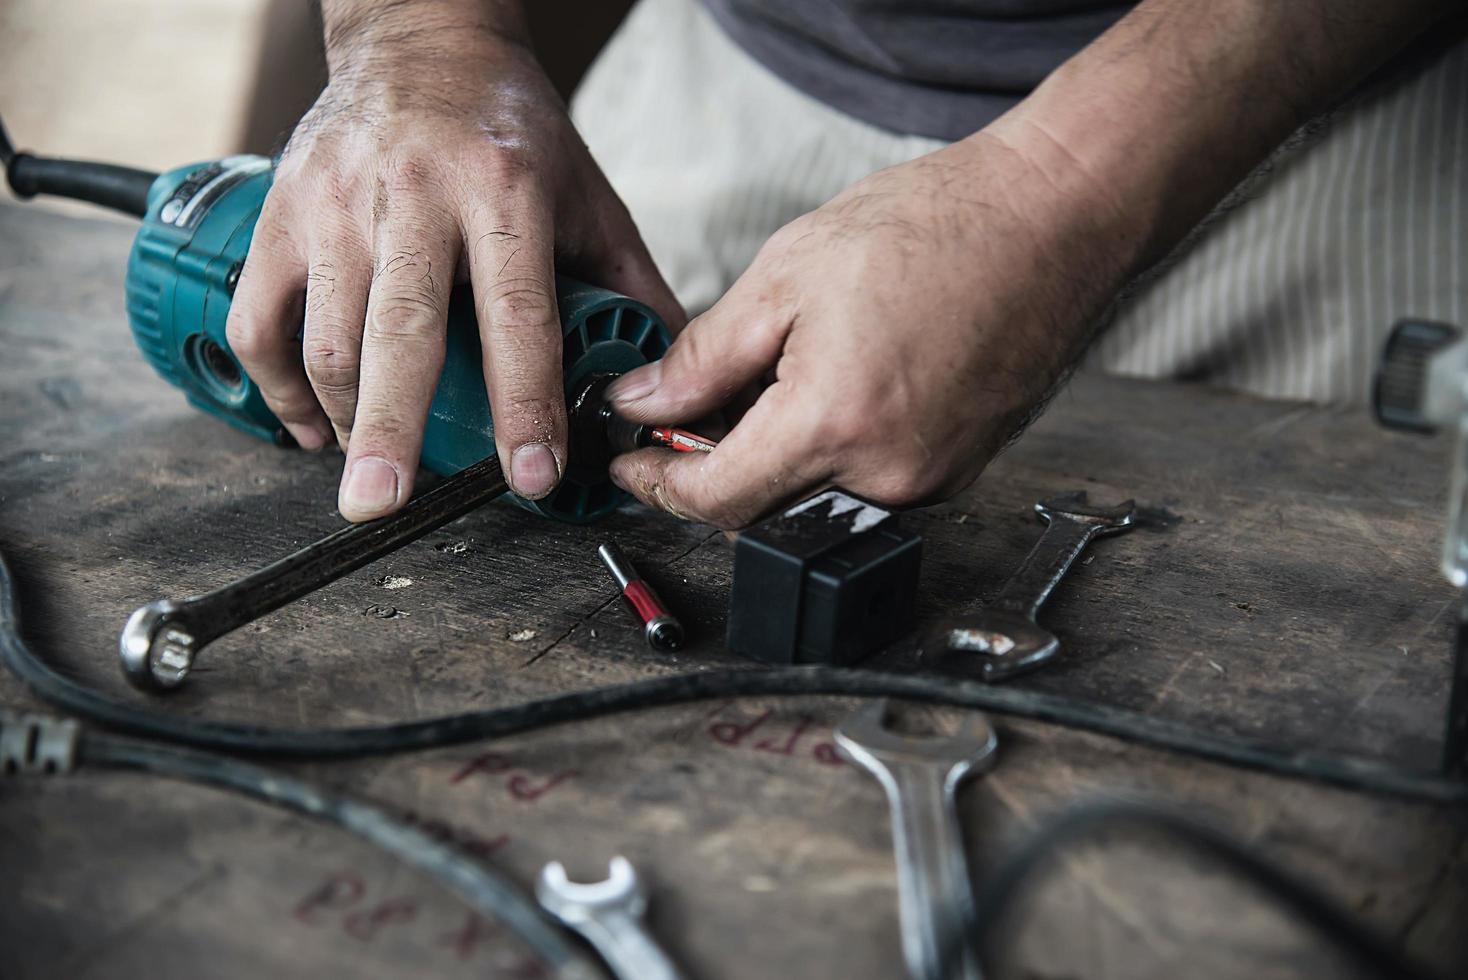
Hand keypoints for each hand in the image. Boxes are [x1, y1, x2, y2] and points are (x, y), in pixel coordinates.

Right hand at [227, 10, 681, 520]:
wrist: (421, 43)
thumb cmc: (509, 128)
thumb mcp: (587, 194)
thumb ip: (629, 286)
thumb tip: (665, 378)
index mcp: (503, 191)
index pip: (518, 316)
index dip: (525, 404)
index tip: (530, 474)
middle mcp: (413, 196)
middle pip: (399, 335)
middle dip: (393, 431)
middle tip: (387, 503)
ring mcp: (336, 204)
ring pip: (325, 338)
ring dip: (348, 421)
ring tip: (374, 472)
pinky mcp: (281, 213)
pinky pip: (259, 320)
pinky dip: (279, 389)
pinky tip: (317, 425)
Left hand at [605, 126, 1132, 528]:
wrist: (1055, 219)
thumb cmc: (936, 228)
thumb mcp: (788, 274)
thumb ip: (705, 356)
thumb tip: (645, 401)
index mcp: (834, 422)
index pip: (718, 499)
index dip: (661, 485)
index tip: (631, 462)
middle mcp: (888, 471)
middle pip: (764, 507)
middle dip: (712, 468)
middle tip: (689, 408)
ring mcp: (932, 478)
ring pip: (816, 495)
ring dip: (774, 458)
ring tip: (773, 379)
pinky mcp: (959, 469)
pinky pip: (868, 479)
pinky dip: (830, 449)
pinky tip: (830, 386)